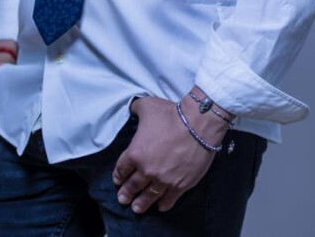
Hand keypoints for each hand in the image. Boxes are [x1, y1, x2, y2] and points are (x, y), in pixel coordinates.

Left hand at [112, 95, 227, 213]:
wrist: (197, 125)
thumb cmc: (170, 114)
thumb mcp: (146, 106)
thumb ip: (135, 109)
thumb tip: (132, 108)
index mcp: (136, 153)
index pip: (122, 168)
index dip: (118, 175)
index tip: (117, 180)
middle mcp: (147, 170)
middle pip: (133, 185)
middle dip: (126, 193)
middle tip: (123, 199)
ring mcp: (164, 180)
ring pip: (149, 196)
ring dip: (142, 203)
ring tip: (137, 209)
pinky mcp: (180, 185)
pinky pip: (170, 199)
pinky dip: (164, 204)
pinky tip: (160, 207)